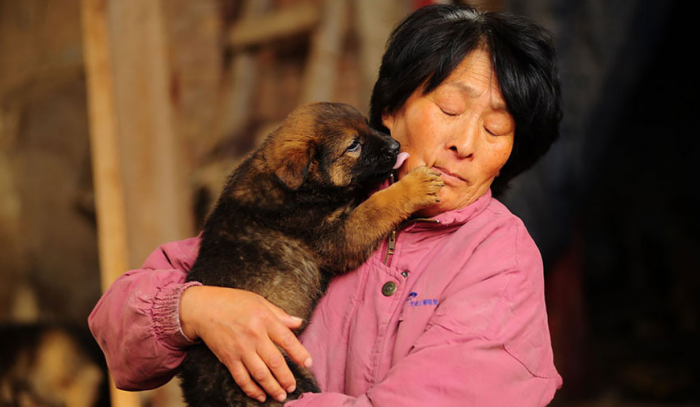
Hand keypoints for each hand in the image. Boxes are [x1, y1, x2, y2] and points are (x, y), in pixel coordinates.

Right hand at [180, 285, 311, 402]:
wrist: (203, 308)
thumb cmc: (232, 301)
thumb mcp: (259, 301)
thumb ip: (279, 314)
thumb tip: (298, 322)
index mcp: (265, 319)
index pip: (287, 340)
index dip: (300, 354)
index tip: (308, 364)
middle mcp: (254, 336)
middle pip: (275, 362)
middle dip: (287, 378)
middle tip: (293, 387)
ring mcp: (241, 349)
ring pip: (260, 374)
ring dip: (273, 388)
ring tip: (281, 396)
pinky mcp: (228, 359)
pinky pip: (242, 378)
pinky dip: (252, 390)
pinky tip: (260, 396)